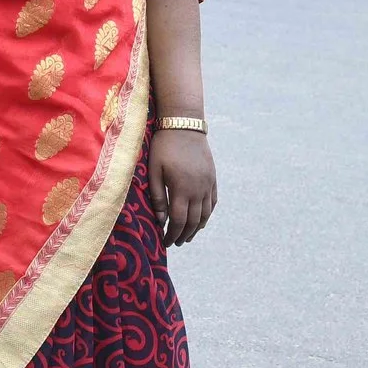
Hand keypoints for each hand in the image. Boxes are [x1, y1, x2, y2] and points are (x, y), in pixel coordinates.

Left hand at [148, 127, 217, 245]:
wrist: (184, 125)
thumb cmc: (164, 147)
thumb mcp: (154, 170)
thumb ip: (157, 197)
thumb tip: (160, 220)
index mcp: (182, 189)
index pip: (179, 221)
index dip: (172, 235)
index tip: (166, 242)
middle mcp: (198, 190)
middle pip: (193, 221)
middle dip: (184, 235)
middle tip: (175, 242)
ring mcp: (208, 184)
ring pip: (205, 214)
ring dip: (196, 228)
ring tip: (187, 236)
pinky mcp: (212, 178)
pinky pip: (213, 202)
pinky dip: (207, 214)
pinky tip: (201, 220)